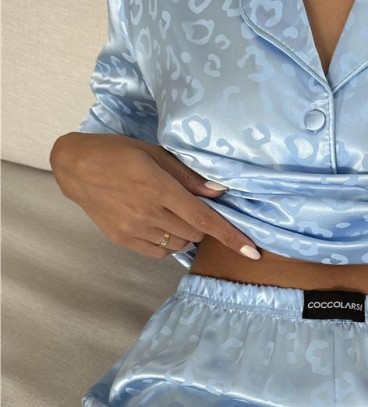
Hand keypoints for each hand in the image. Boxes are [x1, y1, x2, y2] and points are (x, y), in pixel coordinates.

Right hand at [50, 132, 259, 259]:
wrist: (75, 167)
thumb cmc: (118, 153)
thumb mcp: (155, 154)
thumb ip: (188, 176)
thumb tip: (218, 192)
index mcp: (159, 188)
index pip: (204, 219)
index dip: (231, 236)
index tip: (252, 252)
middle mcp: (148, 212)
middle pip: (195, 233)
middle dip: (203, 224)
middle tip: (191, 206)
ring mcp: (134, 229)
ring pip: (179, 244)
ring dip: (186, 233)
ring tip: (172, 213)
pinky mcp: (123, 240)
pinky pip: (159, 251)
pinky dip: (168, 242)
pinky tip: (160, 225)